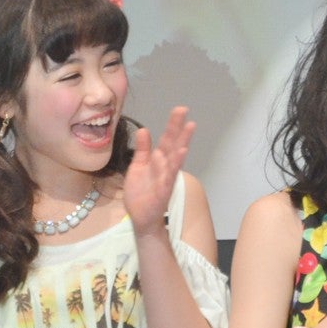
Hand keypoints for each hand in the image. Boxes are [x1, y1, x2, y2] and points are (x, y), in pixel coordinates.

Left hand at [124, 107, 194, 234]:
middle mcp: (164, 167)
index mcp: (158, 160)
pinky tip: (180, 154)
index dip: (173, 125)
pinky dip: (175, 165)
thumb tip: (144, 129)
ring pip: (175, 158)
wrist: (141, 218)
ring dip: (182, 143)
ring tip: (188, 128)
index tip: (180, 110)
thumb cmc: (141, 193)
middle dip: (178, 128)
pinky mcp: (163, 190)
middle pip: (173, 144)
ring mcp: (166, 178)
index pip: (167, 139)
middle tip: (184, 110)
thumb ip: (143, 149)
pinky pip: (170, 176)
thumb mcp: (138, 166)